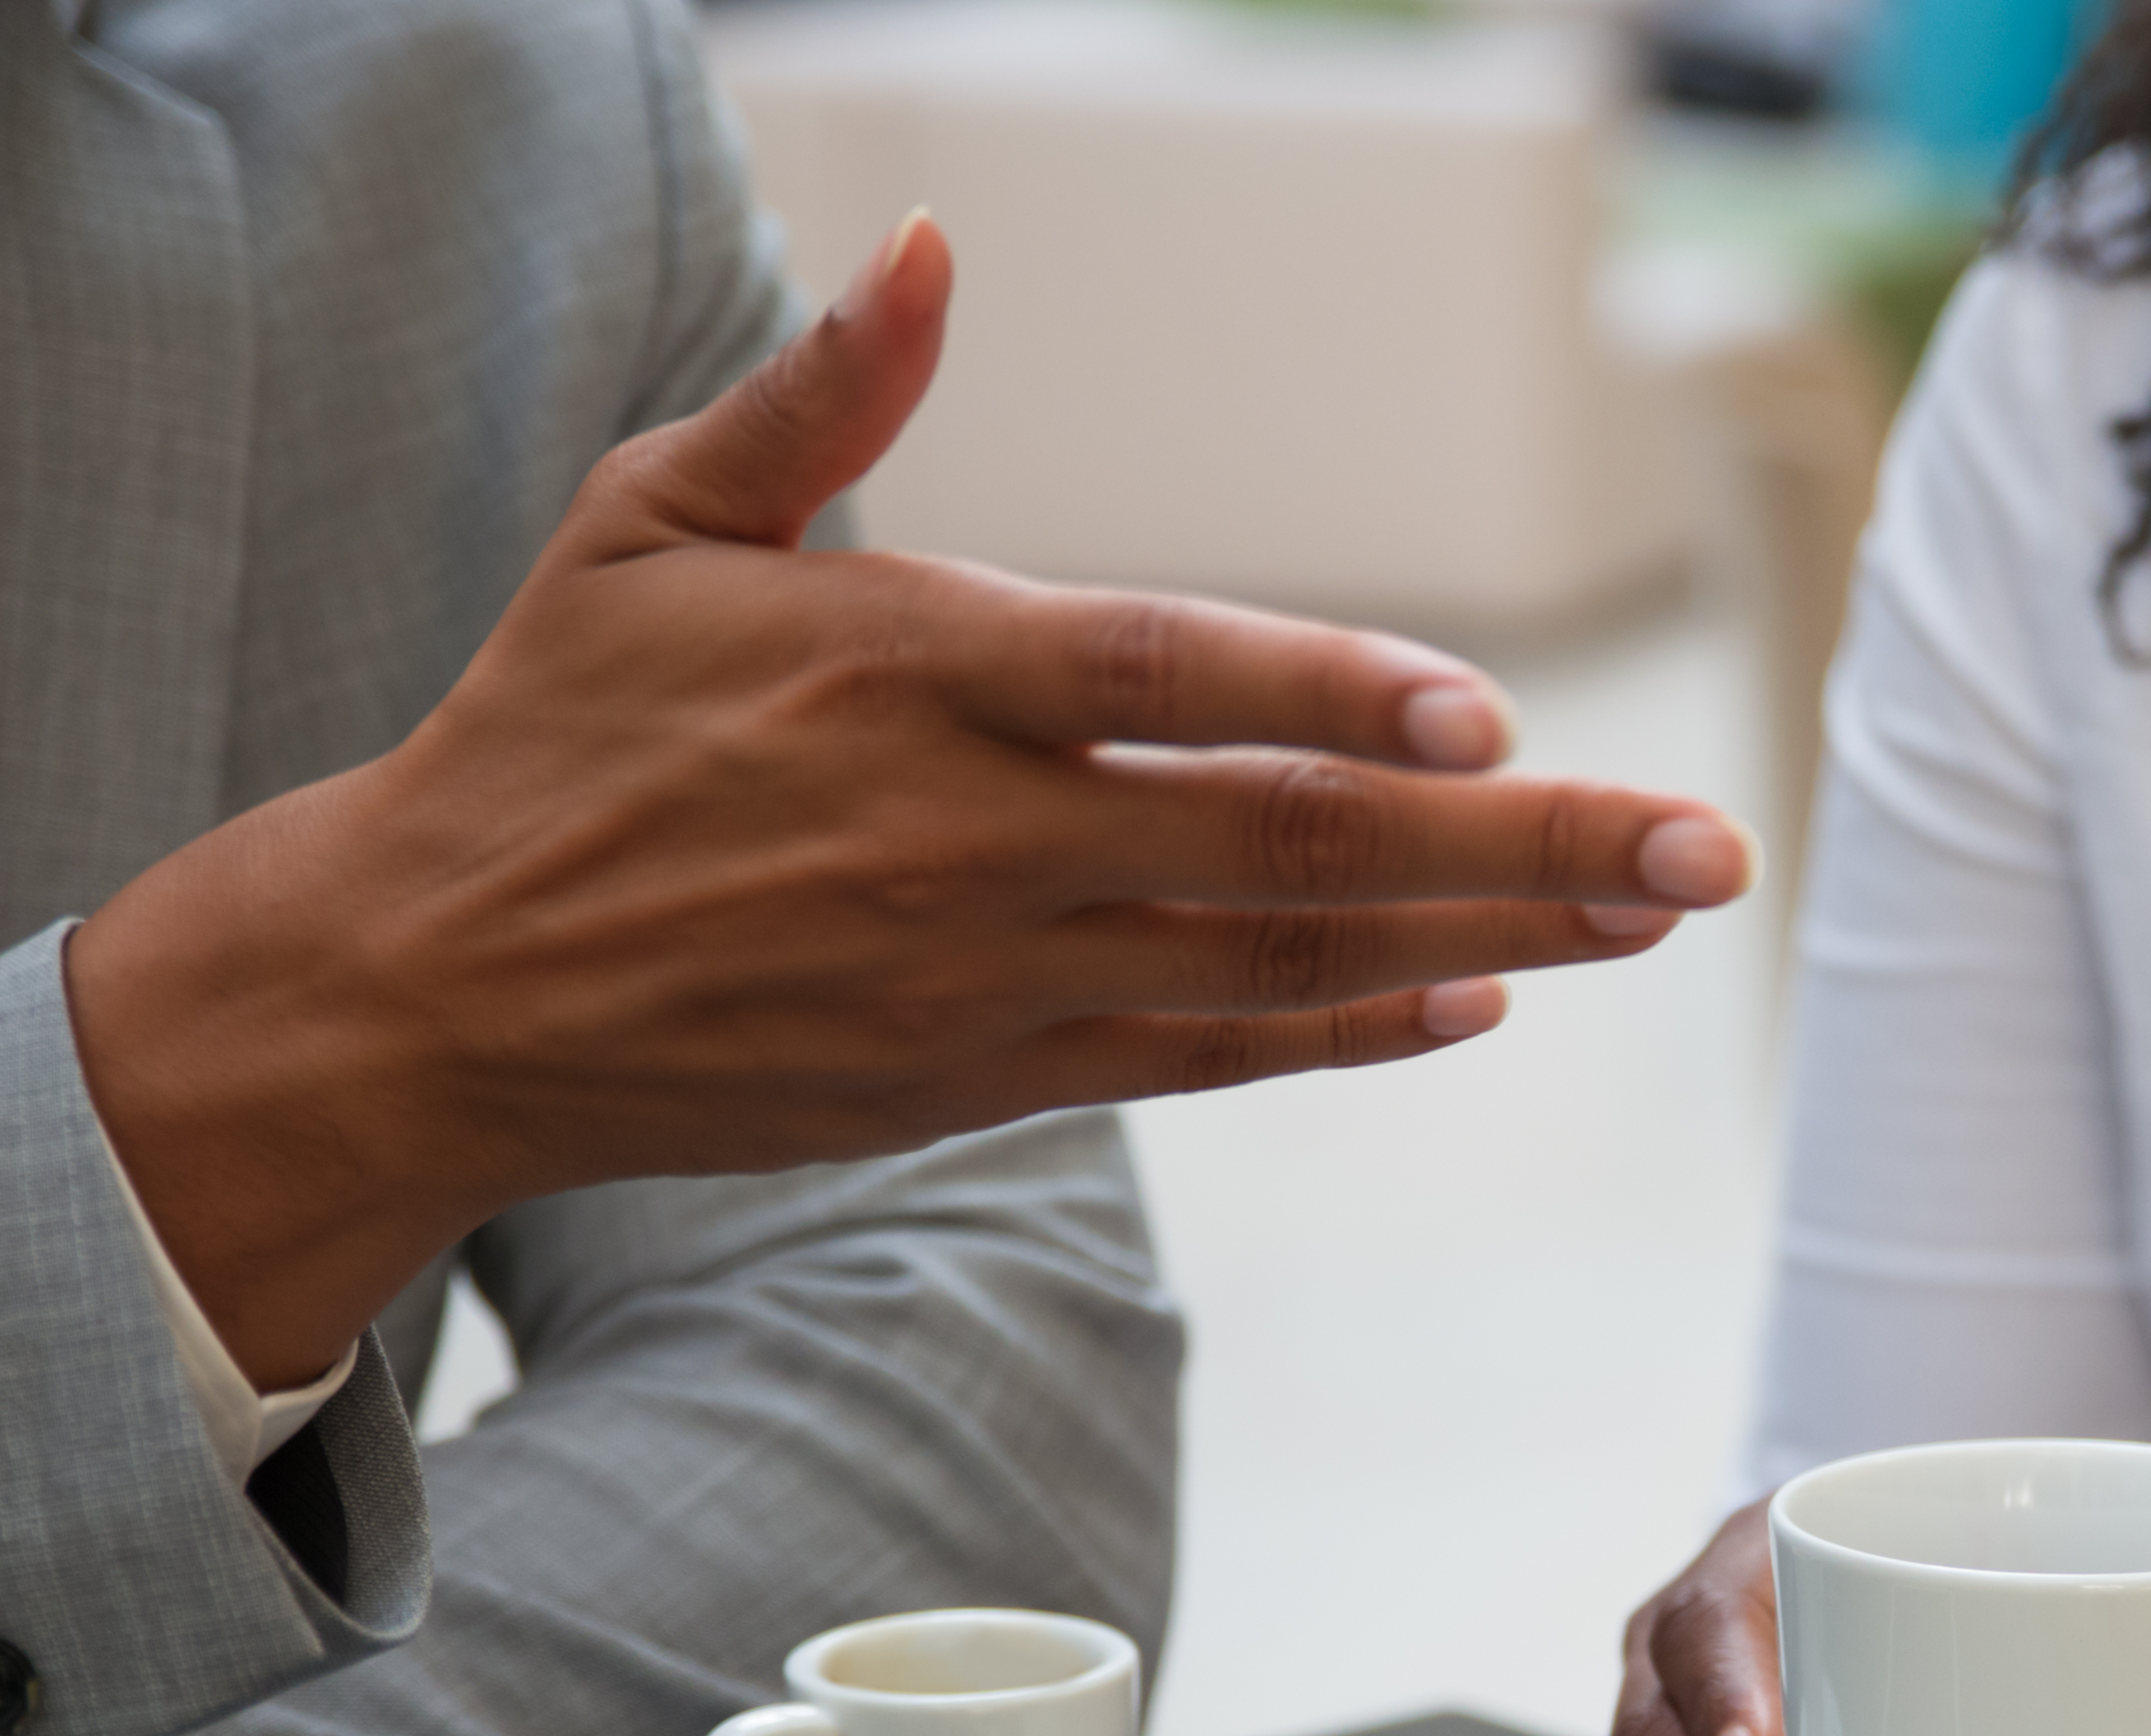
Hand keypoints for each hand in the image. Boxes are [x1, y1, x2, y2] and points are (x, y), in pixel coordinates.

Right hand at [69, 212, 1758, 1385]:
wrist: (441, 988)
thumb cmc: (552, 726)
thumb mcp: (647, 521)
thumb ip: (816, 397)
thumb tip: (923, 250)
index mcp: (907, 673)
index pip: (1159, 681)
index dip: (1326, 695)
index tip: (1488, 717)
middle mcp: (977, 838)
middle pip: (1291, 843)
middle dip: (1522, 847)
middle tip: (1710, 856)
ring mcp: (996, 973)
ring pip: (1290, 959)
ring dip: (1488, 939)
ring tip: (1650, 915)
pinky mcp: (991, 1071)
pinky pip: (1210, 1053)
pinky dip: (1350, 1031)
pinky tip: (1480, 1001)